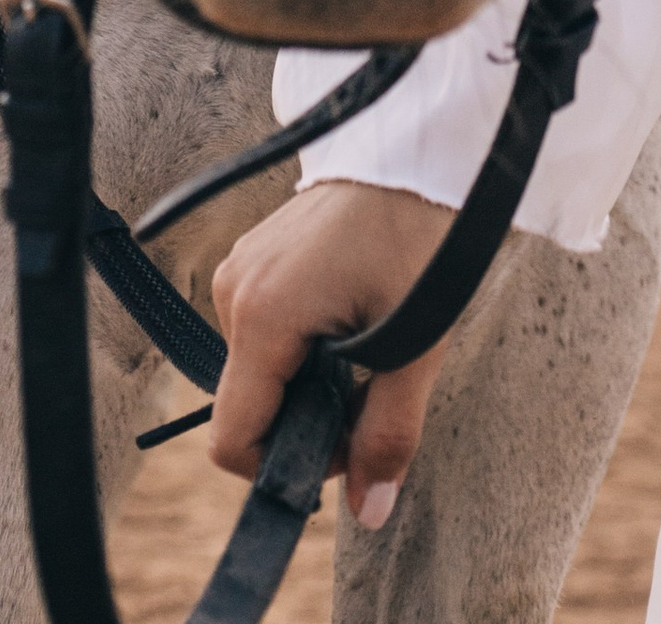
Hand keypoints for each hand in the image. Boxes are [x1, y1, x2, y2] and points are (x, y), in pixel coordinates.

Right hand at [209, 180, 452, 531]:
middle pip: (250, 403)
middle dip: (305, 420)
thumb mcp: (416, 342)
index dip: (283, 467)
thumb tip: (371, 514)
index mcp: (263, 315)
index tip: (346, 446)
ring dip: (307, 381)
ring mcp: (243, 265)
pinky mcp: (258, 251)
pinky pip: (266, 326)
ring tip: (369, 346)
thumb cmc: (422, 236)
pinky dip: (303, 343)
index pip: (233, 438)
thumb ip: (388, 432)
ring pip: (259, 367)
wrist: (426, 147)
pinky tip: (351, 316)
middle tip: (372, 394)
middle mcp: (236, 290)